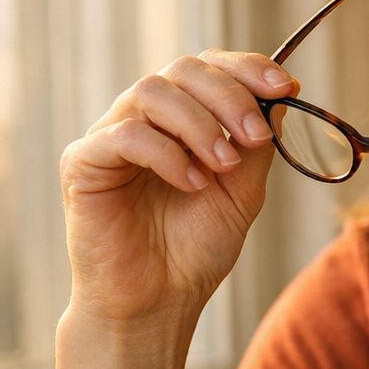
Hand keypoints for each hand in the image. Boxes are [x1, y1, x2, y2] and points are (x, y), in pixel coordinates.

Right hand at [59, 51, 297, 324]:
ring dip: (199, 125)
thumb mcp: (242, 191)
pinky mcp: (82, 163)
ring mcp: (110, 137)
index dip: (247, 67)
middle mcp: (144, 119)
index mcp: (182, 119)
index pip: (209, 68)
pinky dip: (167, 154)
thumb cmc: (194, 250)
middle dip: (229, 96)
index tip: (285, 86)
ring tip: (222, 168)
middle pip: (182, 69)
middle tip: (254, 137)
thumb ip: (257, 145)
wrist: (158, 301)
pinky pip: (124, 135)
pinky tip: (191, 184)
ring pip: (151, 91)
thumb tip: (281, 97)